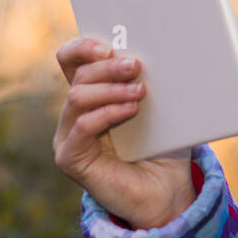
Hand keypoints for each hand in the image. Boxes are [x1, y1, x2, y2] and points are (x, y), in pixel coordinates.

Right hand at [53, 37, 195, 228]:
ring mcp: (68, 137)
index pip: (72, 61)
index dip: (84, 47)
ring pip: (78, 97)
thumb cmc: (165, 150)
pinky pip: (83, 126)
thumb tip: (163, 49)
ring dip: (111, 89)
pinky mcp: (70, 158)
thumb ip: (151, 82)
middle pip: (78, 76)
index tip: (110, 44)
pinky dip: (108, 113)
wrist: (168, 193)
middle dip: (108, 66)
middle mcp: (74, 115)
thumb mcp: (161, 108)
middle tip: (136, 65)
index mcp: (92, 96)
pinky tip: (131, 110)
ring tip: (141, 91)